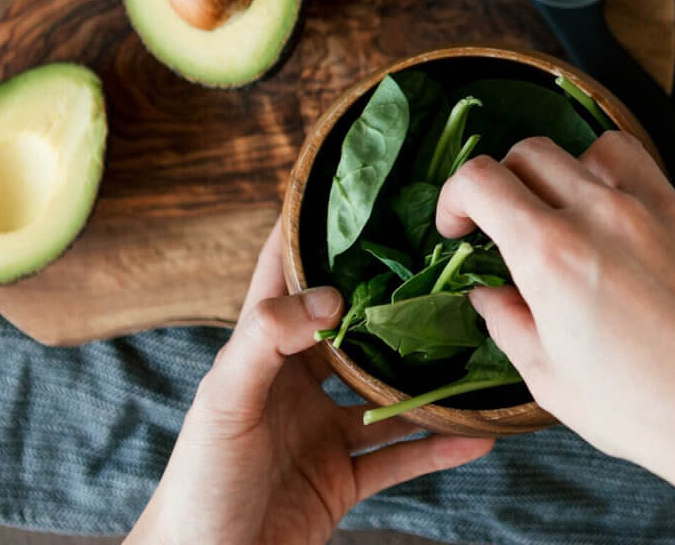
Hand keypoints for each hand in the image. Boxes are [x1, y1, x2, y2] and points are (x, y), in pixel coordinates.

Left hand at [124, 220, 492, 544]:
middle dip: (395, 301)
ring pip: (387, 394)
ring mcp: (321, 432)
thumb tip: (329, 295)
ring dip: (428, 377)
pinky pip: (399, 458)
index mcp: (259, 351)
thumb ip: (267, 341)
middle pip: (354, 329)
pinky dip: (438, 446)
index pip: (286, 273)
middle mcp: (295, 384)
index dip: (317, 231)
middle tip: (447, 265)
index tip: (363, 191)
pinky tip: (477, 433)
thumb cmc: (197, 483)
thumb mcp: (224, 402)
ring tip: (477, 348)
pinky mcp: (340, 480)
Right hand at [439, 132, 674, 544]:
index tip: (458, 226)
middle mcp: (606, 213)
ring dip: (572, 171)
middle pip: (532, 151)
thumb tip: (488, 292)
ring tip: (574, 217)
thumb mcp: (551, 380)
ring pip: (599, 148)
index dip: (455, 196)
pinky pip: (656, 184)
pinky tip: (634, 250)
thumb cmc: (647, 412)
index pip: (482, 178)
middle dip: (505, 181)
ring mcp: (662, 209)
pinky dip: (629, 201)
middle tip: (506, 223)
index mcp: (554, 252)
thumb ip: (508, 322)